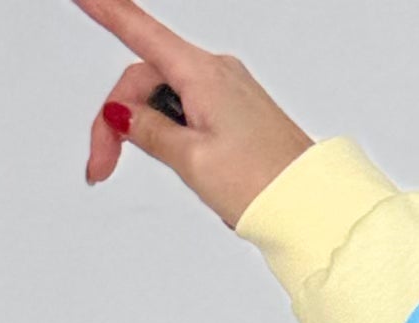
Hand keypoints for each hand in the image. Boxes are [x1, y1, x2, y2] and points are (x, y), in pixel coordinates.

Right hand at [74, 0, 308, 226]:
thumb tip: (123, 113)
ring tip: (156, 171)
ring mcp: (229, 92)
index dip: (106, 10)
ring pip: (166, 98)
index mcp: (202, 74)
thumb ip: (149, 132)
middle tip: (103, 164)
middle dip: (119, 119)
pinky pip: (190, 110)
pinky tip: (182, 162)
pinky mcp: (239, 113)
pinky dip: (172, 132)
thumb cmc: (268, 185)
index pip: (140, 31)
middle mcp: (217, 73)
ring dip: (146, 132)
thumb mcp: (192, 161)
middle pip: (146, 80)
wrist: (315, 208)